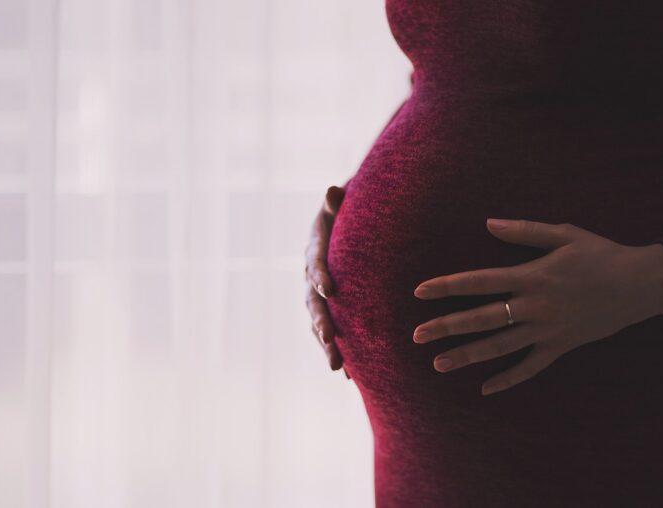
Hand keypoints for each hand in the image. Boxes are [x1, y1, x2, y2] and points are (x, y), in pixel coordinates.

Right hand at [304, 185, 350, 378]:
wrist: (349, 227)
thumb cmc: (349, 212)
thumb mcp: (343, 204)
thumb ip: (337, 202)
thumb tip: (333, 190)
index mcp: (315, 250)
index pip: (314, 263)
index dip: (319, 275)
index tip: (329, 289)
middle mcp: (312, 277)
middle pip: (313, 302)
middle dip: (321, 321)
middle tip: (330, 339)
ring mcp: (319, 296)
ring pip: (319, 323)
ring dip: (327, 346)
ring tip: (338, 367)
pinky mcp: (331, 310)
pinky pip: (332, 334)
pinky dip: (341, 352)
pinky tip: (351, 376)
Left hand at [412, 218, 662, 395]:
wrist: (641, 284)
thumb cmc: (601, 253)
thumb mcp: (564, 233)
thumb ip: (523, 231)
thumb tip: (488, 223)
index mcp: (531, 276)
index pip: (478, 282)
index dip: (447, 286)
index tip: (420, 292)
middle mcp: (535, 306)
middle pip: (481, 319)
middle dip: (446, 326)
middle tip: (416, 335)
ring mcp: (548, 330)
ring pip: (500, 347)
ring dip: (468, 356)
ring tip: (439, 363)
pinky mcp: (562, 346)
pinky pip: (531, 368)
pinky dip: (509, 379)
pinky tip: (486, 389)